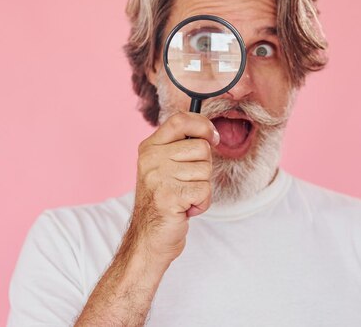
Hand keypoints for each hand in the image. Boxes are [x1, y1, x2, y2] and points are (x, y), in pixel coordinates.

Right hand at [127, 111, 219, 266]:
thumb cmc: (163, 203)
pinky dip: (202, 203)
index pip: (180, 120)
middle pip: (201, 147)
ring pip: (206, 170)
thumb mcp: (165, 168)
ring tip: (184, 198)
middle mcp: (151, 158)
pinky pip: (204, 190)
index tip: (213, 137)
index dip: (203, 125)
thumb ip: (181, 148)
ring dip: (202, 189)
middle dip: (204, 169)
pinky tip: (185, 210)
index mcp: (149, 147)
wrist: (148, 240)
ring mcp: (158, 176)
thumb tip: (209, 132)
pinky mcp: (168, 195)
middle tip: (186, 185)